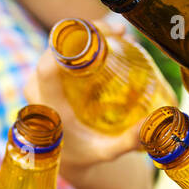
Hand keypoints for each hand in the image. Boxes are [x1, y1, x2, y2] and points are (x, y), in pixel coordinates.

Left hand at [22, 20, 140, 172]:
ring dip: (83, 36)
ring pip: (57, 47)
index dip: (70, 46)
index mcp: (49, 108)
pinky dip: (79, 42)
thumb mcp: (107, 152)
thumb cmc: (86, 153)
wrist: (66, 156)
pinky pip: (58, 52)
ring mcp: (38, 81)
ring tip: (115, 34)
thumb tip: (151, 124)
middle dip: (85, 34)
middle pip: (54, 50)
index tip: (100, 36)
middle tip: (118, 32)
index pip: (48, 68)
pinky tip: (104, 38)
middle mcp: (37, 91)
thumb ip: (127, 141)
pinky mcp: (44, 76)